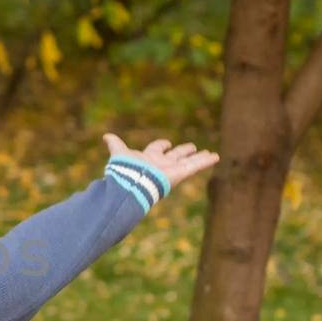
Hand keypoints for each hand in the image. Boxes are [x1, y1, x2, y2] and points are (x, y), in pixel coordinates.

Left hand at [102, 133, 218, 190]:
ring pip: (189, 161)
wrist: (132, 184)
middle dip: (183, 151)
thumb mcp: (119, 153)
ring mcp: (172, 169)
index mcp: (148, 158)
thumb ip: (115, 145)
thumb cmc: (125, 170)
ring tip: (211, 154)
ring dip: (200, 157)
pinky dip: (205, 161)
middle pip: (176, 156)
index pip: (156, 149)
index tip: (167, 142)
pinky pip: (195, 166)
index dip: (161, 145)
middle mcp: (161, 164)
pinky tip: (216, 157)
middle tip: (193, 147)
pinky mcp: (180, 173)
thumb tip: (105, 136)